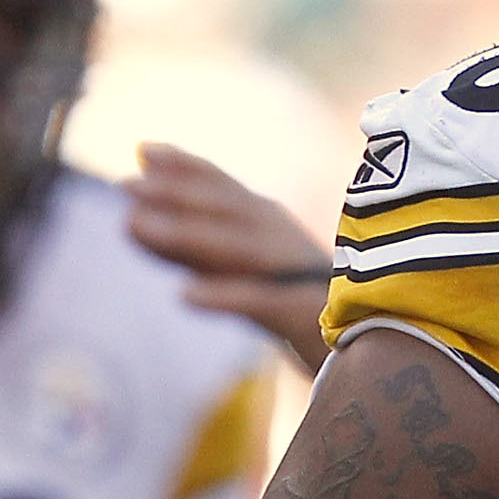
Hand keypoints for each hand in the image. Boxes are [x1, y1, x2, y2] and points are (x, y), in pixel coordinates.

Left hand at [125, 142, 331, 377]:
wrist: (372, 349)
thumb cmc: (298, 310)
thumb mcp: (241, 271)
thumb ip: (191, 247)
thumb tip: (130, 220)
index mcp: (273, 227)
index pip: (227, 189)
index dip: (189, 167)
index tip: (146, 150)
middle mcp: (286, 242)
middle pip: (230, 212)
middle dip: (178, 194)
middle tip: (125, 184)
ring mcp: (297, 277)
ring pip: (240, 250)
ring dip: (188, 235)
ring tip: (136, 228)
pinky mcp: (305, 317)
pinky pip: (261, 302)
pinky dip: (224, 296)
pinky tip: (184, 296)